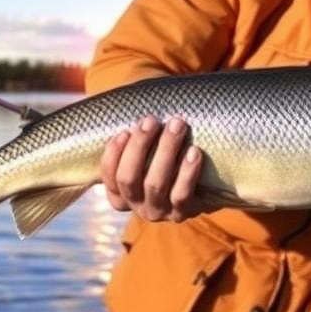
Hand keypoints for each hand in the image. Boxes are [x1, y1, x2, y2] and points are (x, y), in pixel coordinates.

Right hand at [100, 116, 215, 222]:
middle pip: (129, 178)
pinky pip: (182, 194)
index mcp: (119, 193)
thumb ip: (136, 133)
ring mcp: (159, 211)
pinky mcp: (182, 212)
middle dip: (139, 146)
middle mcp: (136, 206)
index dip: (113, 154)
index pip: (108, 176)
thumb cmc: (164, 156)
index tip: (123, 131)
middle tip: (151, 120)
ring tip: (177, 125)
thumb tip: (134, 99)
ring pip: (155, 184)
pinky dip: (187, 172)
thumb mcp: (145, 149)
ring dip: (165, 151)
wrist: (202, 186)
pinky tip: (194, 151)